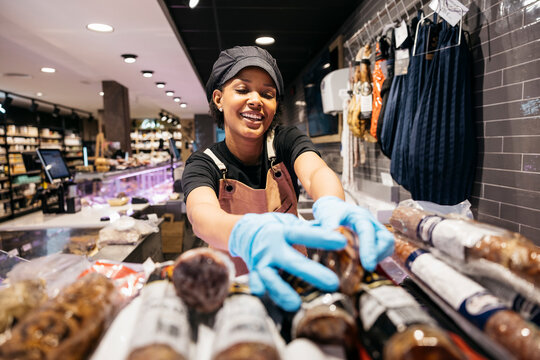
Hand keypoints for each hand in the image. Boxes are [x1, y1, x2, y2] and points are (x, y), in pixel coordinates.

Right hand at [229, 212, 345, 311]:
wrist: (246, 231)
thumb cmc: (276, 229)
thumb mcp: (291, 223)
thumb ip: (311, 228)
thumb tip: (338, 227)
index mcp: (284, 232)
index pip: (304, 235)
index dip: (322, 238)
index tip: (342, 242)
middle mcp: (272, 247)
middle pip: (292, 261)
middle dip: (311, 273)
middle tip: (333, 283)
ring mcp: (261, 261)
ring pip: (270, 277)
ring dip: (282, 291)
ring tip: (295, 304)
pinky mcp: (253, 272)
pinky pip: (256, 284)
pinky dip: (260, 292)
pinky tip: (265, 299)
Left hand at [312, 196, 393, 270]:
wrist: (333, 208)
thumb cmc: (331, 211)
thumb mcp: (327, 216)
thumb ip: (330, 228)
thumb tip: (335, 243)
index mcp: (360, 216)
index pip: (368, 232)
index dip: (369, 249)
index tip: (368, 265)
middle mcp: (371, 222)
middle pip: (386, 239)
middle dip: (378, 254)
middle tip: (366, 266)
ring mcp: (375, 230)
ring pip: (387, 246)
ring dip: (378, 257)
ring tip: (364, 263)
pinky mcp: (375, 238)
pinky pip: (383, 250)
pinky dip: (376, 257)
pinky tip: (364, 260)